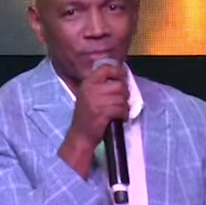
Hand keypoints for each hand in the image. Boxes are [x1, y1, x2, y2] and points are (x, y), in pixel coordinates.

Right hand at [58, 63, 128, 177]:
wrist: (80, 136)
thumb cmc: (87, 116)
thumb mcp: (89, 95)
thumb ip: (101, 85)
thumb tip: (121, 76)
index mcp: (87, 82)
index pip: (106, 68)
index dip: (118, 72)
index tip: (122, 78)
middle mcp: (91, 89)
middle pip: (119, 84)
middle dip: (124, 94)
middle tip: (122, 101)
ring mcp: (96, 101)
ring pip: (121, 98)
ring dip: (124, 106)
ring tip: (120, 111)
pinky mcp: (102, 113)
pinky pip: (121, 108)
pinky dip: (123, 114)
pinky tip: (119, 117)